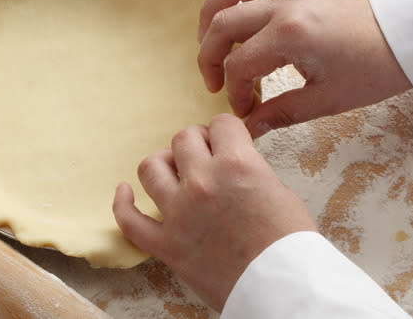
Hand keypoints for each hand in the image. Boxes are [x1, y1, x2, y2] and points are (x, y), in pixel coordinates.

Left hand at [112, 114, 315, 311]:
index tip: (225, 140)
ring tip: (173, 171)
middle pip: (183, 139)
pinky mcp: (166, 244)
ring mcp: (179, 213)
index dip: (225, 131)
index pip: (220, 124)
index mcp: (237, 165)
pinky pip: (129, 220)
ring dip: (162, 165)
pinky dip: (122, 203)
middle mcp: (203, 182)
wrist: (284, 289)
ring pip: (150, 168)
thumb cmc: (290, 246)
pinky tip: (125, 192)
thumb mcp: (280, 191)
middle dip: (196, 143)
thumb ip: (249, 170)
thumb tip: (233, 165)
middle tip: (204, 156)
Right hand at [197, 0, 411, 137]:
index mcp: (291, 35)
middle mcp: (285, 4)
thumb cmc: (373, 68)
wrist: (407, 36)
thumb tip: (250, 129)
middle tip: (215, 82)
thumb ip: (282, 113)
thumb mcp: (328, 99)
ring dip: (211, 10)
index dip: (234, 93)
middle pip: (224, 25)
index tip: (245, 110)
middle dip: (210, 58)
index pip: (240, 66)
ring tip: (206, 37)